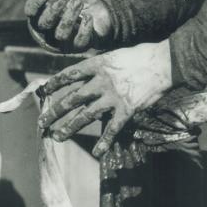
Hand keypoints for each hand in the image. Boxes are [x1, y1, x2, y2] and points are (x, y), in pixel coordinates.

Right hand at [20, 0, 112, 51]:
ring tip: (78, 2)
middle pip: (44, 24)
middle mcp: (49, 31)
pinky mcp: (80, 45)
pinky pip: (79, 41)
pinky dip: (84, 29)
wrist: (98, 11)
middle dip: (54, 9)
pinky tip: (89, 17)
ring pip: (61, 34)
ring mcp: (65, 41)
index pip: (31, 12)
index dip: (38, 1)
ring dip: (69, 17)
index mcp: (40, 16)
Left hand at [38, 41, 172, 156]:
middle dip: (54, 111)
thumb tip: (90, 73)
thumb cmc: (143, 55)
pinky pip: (112, 129)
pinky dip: (104, 142)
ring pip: (86, 115)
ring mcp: (113, 97)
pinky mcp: (127, 109)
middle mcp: (101, 82)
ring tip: (58, 137)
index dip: (55, 83)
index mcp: (98, 65)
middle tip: (42, 122)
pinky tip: (97, 152)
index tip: (44, 90)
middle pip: (72, 98)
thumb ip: (102, 65)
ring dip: (70, 127)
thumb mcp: (117, 54)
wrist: (164, 63)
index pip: (70, 74)